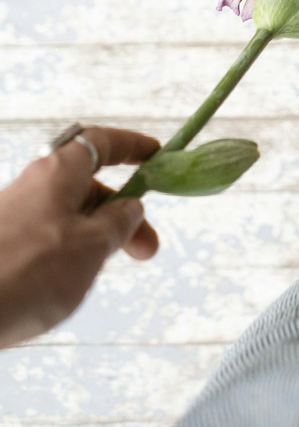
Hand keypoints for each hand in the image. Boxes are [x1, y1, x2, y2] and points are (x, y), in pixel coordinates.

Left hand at [0, 126, 160, 348]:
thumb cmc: (28, 271)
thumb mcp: (92, 246)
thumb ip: (118, 224)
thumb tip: (130, 208)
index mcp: (58, 172)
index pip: (101, 142)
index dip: (132, 146)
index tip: (156, 156)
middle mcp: (34, 186)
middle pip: (87, 185)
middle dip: (122, 211)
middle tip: (145, 247)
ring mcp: (15, 216)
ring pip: (67, 215)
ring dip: (96, 236)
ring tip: (103, 271)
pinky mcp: (3, 246)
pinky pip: (47, 238)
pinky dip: (69, 252)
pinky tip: (68, 284)